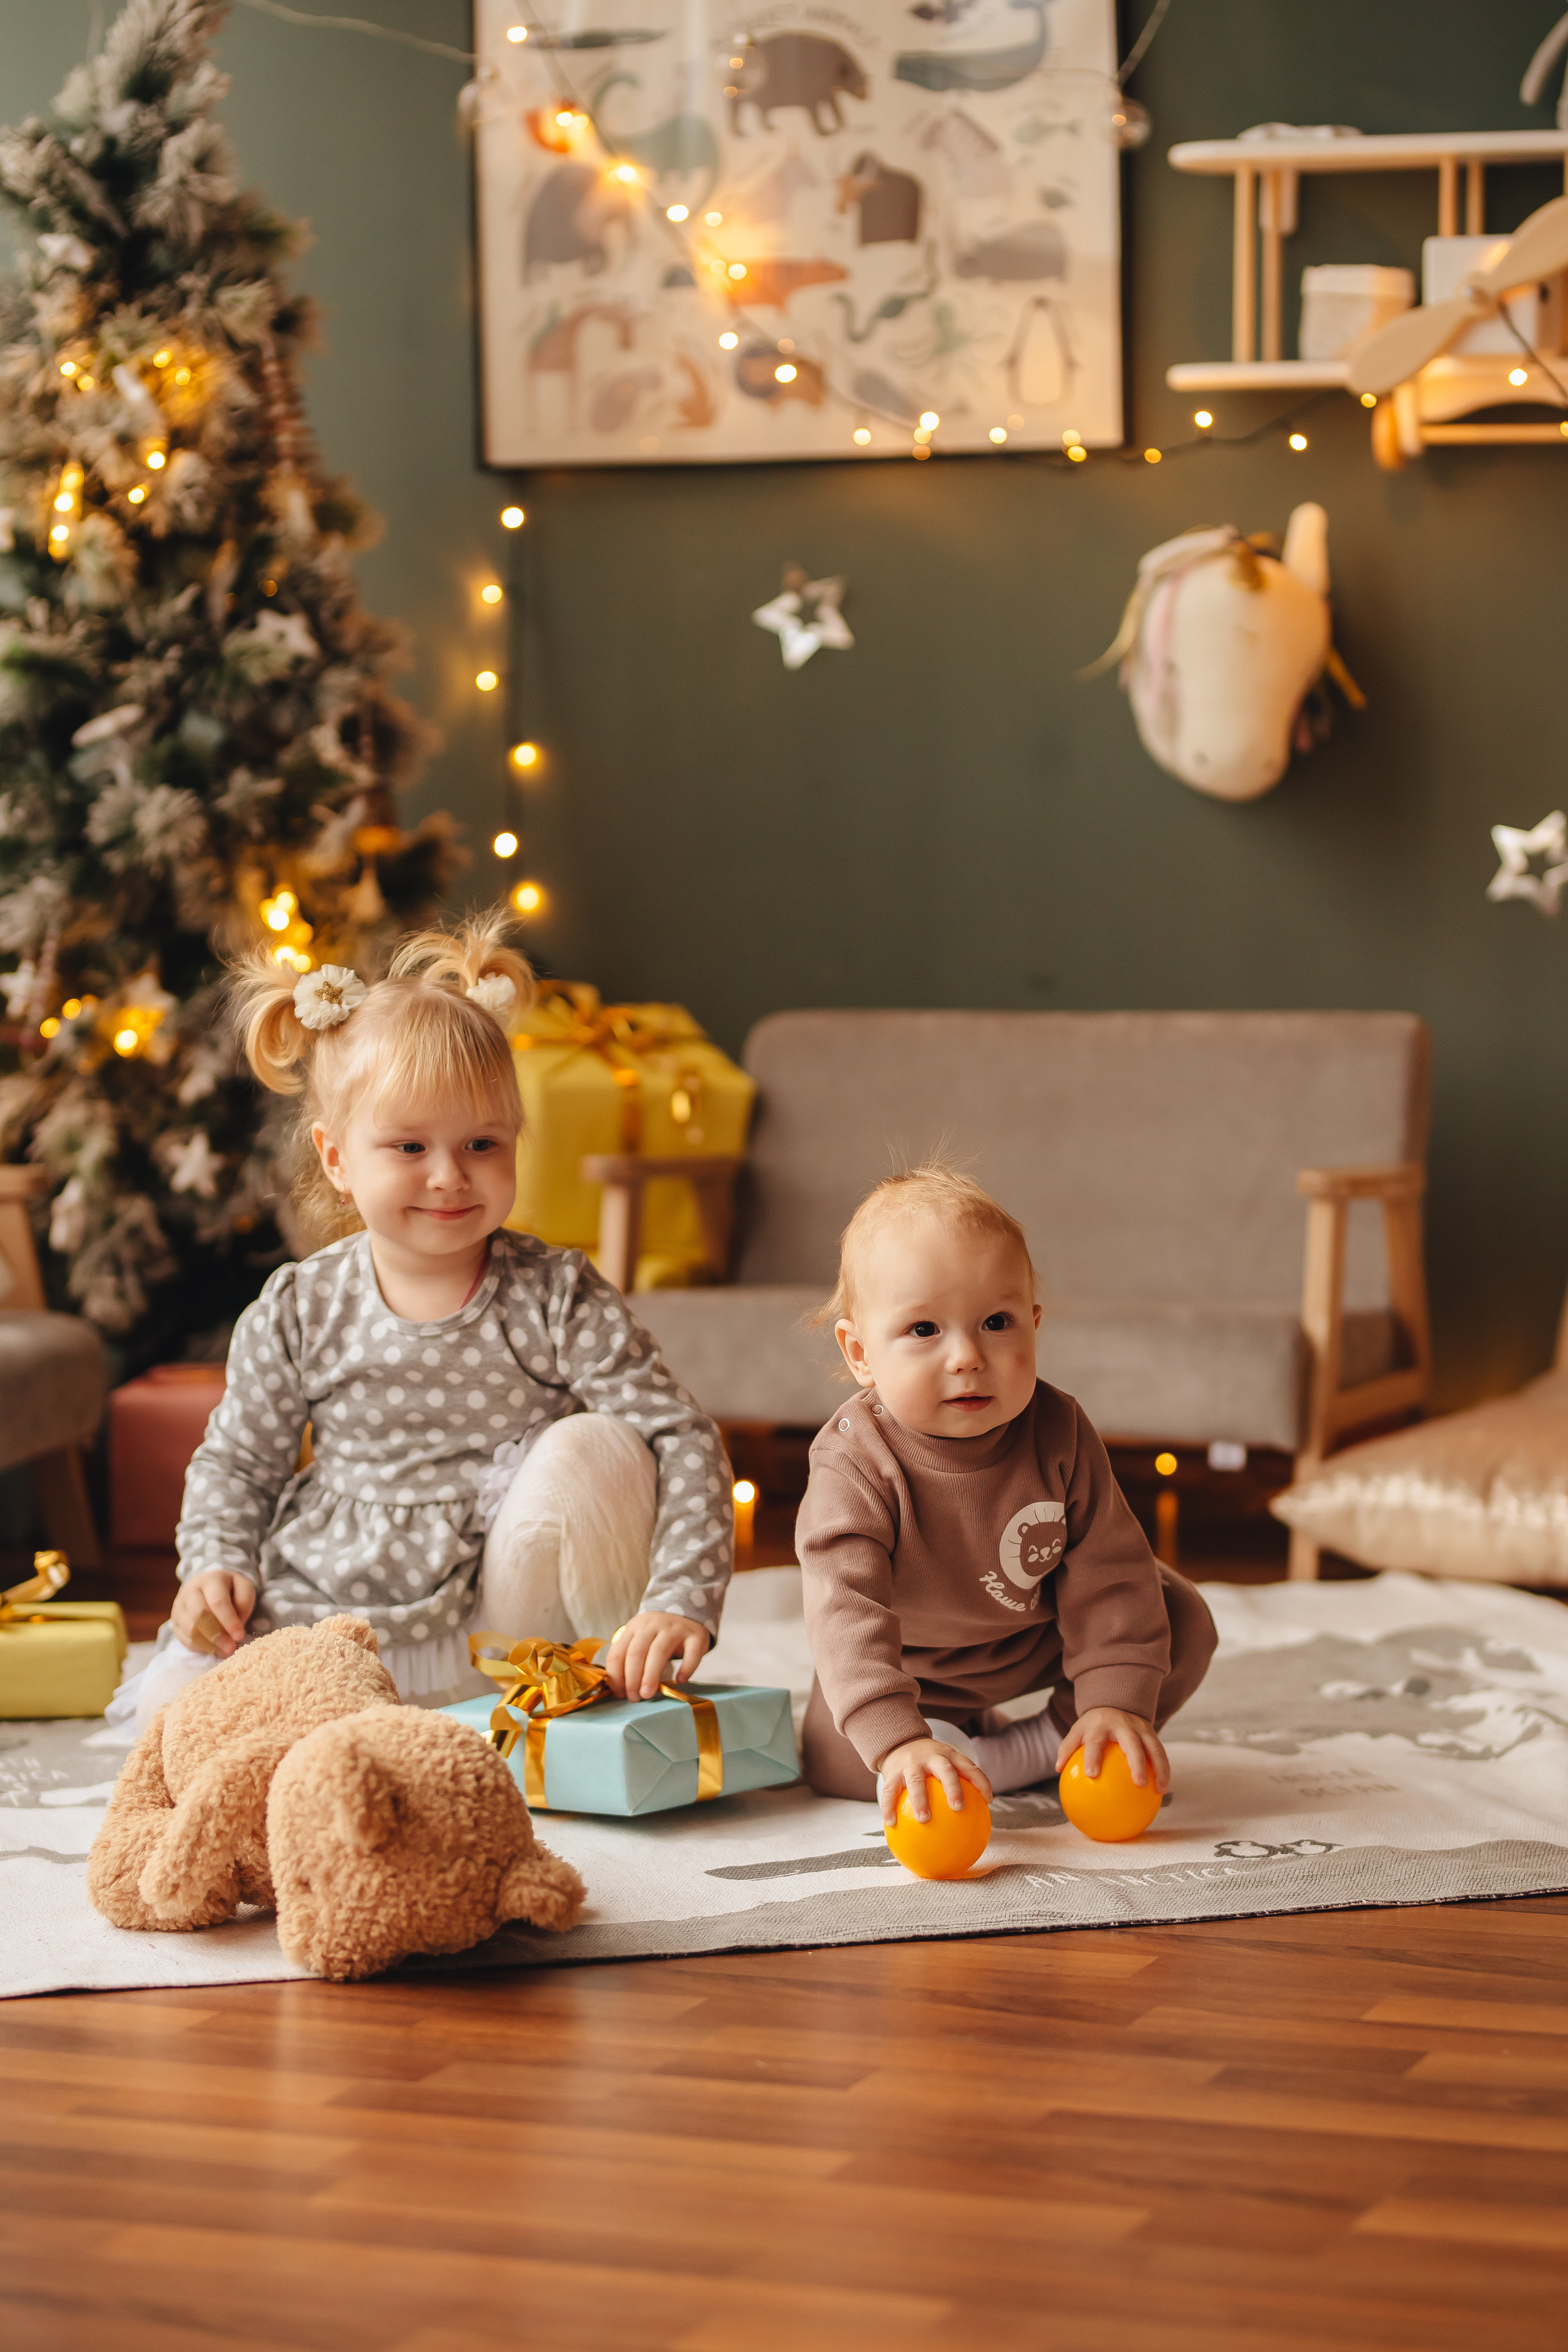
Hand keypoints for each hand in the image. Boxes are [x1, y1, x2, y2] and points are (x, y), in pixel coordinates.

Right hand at [171, 1571, 256, 1659]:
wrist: (210, 1586)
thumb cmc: (230, 1589)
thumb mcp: (244, 1588)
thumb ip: (244, 1603)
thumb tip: (236, 1623)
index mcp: (211, 1579)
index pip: (217, 1601)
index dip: (228, 1620)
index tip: (239, 1636)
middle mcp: (191, 1590)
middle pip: (199, 1615)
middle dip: (216, 1635)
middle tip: (230, 1648)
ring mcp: (180, 1605)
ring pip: (190, 1628)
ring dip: (208, 1644)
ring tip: (224, 1651)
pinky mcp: (175, 1620)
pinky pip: (184, 1638)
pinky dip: (200, 1647)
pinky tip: (214, 1649)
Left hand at [604, 1611, 709, 1700]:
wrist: (686, 1615)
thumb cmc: (658, 1635)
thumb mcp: (639, 1639)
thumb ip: (628, 1659)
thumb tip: (621, 1691)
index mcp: (634, 1628)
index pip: (618, 1652)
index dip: (616, 1676)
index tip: (620, 1694)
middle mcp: (652, 1625)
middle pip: (637, 1652)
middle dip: (632, 1679)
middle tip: (634, 1698)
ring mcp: (674, 1629)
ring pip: (659, 1651)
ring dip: (650, 1676)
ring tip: (647, 1694)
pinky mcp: (696, 1636)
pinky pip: (692, 1652)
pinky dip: (686, 1667)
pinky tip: (681, 1680)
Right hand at [875, 1735, 991, 1828]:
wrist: (900, 1742)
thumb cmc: (930, 1762)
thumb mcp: (946, 1763)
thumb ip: (961, 1783)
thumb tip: (978, 1819)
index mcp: (948, 1755)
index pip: (969, 1766)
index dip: (980, 1781)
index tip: (988, 1800)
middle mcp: (931, 1757)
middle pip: (944, 1769)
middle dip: (952, 1787)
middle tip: (958, 1807)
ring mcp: (911, 1763)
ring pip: (915, 1780)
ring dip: (920, 1800)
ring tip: (924, 1819)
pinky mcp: (893, 1771)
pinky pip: (889, 1790)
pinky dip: (889, 1806)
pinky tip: (891, 1823)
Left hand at [1056, 1707, 1168, 1793]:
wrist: (1115, 1701)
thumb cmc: (1093, 1724)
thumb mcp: (1077, 1730)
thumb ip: (1067, 1748)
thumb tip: (1058, 1769)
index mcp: (1101, 1725)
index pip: (1096, 1741)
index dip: (1093, 1756)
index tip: (1091, 1775)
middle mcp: (1123, 1725)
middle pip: (1132, 1743)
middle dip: (1137, 1762)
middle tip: (1139, 1783)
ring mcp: (1141, 1728)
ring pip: (1154, 1747)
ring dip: (1160, 1769)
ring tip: (1161, 1791)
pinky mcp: (1153, 1733)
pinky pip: (1161, 1752)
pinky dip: (1165, 1769)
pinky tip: (1164, 1788)